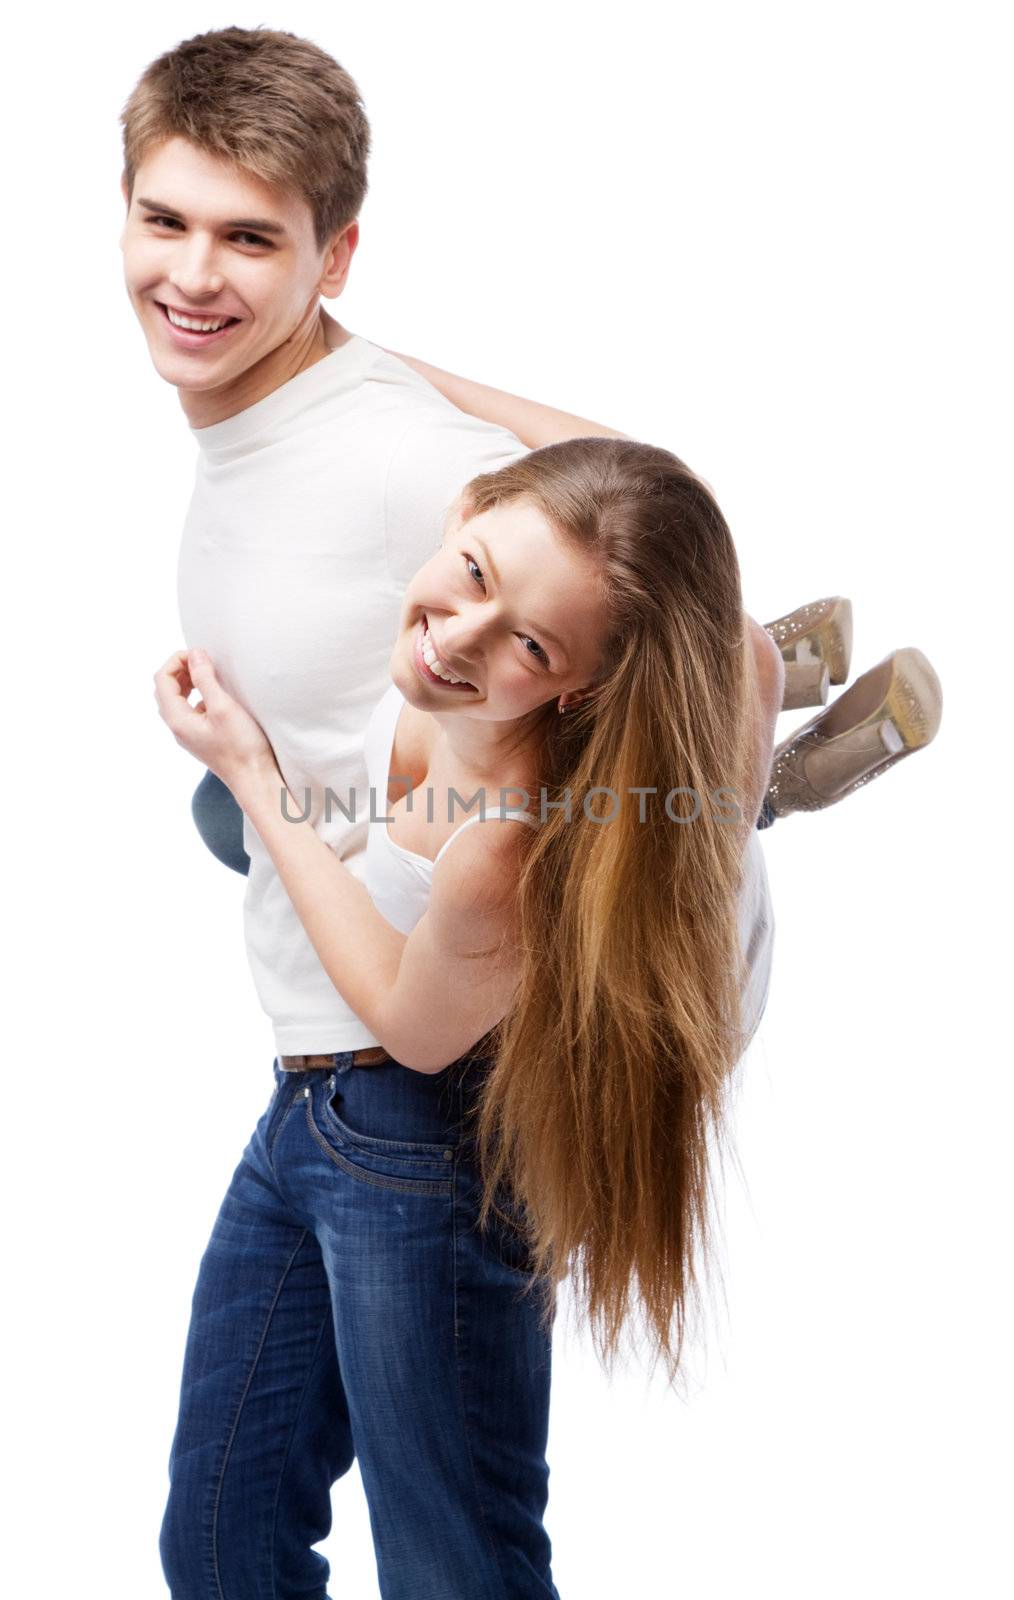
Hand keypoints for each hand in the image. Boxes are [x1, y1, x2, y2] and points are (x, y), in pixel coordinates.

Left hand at [153, 648, 277, 790]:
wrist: (254, 779)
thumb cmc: (241, 746)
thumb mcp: (223, 707)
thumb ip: (205, 679)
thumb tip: (195, 654)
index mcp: (177, 719)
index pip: (162, 679)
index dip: (177, 661)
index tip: (200, 654)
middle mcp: (178, 727)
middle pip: (166, 689)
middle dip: (180, 669)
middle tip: (204, 661)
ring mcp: (188, 734)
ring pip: (177, 699)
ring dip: (188, 681)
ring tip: (209, 673)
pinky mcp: (201, 737)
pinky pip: (190, 710)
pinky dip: (198, 695)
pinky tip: (217, 695)